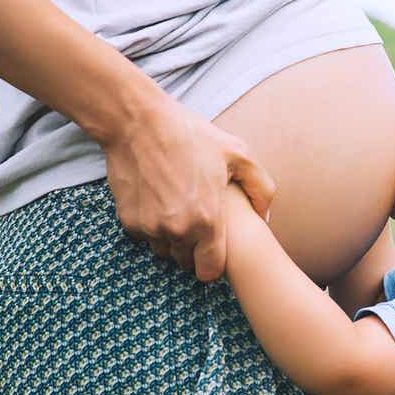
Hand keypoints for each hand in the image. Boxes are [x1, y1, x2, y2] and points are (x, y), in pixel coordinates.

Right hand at [100, 92, 275, 281]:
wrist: (138, 122)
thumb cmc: (191, 135)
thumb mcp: (238, 153)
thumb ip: (261, 189)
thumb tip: (266, 217)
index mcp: (207, 220)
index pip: (210, 272)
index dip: (213, 263)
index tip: (214, 248)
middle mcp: (177, 230)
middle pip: (186, 262)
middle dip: (193, 249)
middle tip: (197, 219)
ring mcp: (149, 227)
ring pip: (164, 250)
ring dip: (172, 238)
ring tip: (179, 207)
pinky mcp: (128, 221)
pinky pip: (145, 235)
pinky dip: (152, 225)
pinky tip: (158, 198)